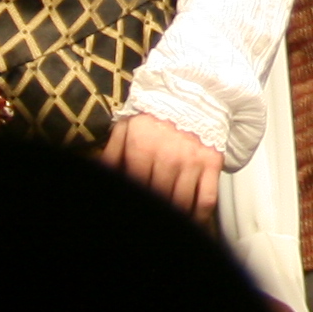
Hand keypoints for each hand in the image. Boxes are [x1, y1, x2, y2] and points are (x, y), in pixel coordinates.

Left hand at [102, 109, 221, 220]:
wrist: (194, 92)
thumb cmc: (158, 113)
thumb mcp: (127, 127)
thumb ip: (111, 153)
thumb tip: (100, 173)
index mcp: (142, 147)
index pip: (135, 185)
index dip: (135, 197)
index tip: (137, 203)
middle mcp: (168, 155)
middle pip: (158, 197)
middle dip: (154, 207)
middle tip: (152, 211)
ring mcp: (192, 161)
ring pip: (181, 203)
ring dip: (175, 214)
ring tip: (169, 217)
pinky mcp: (212, 163)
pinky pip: (207, 199)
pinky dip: (200, 215)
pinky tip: (192, 219)